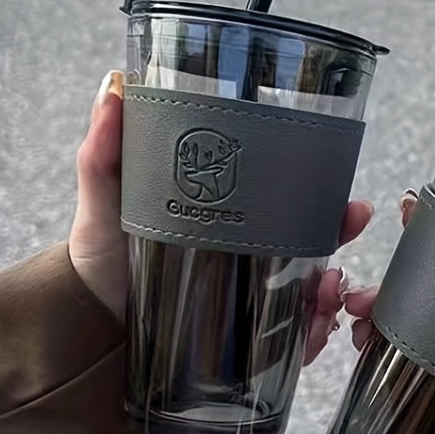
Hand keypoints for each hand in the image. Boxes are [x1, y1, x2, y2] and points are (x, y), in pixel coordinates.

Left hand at [69, 71, 373, 364]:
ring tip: (324, 291)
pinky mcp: (242, 348)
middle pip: (314, 250)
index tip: (348, 201)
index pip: (290, 210)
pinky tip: (313, 331)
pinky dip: (312, 341)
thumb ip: (105, 152)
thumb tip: (112, 86)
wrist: (84, 326)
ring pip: (311, 299)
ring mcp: (248, 307)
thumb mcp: (106, 202)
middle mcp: (247, 263)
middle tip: (350, 227)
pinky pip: (291, 346)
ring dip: (331, 294)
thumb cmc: (98, 261)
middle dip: (342, 240)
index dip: (326, 204)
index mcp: (230, 225)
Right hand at [343, 189, 434, 433]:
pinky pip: (374, 359)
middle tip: (392, 251)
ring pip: (396, 318)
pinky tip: (355, 332)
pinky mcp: (398, 403)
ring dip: (375, 298)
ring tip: (361, 302)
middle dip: (405, 267)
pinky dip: (362, 337)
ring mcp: (429, 379)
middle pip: (431, 294)